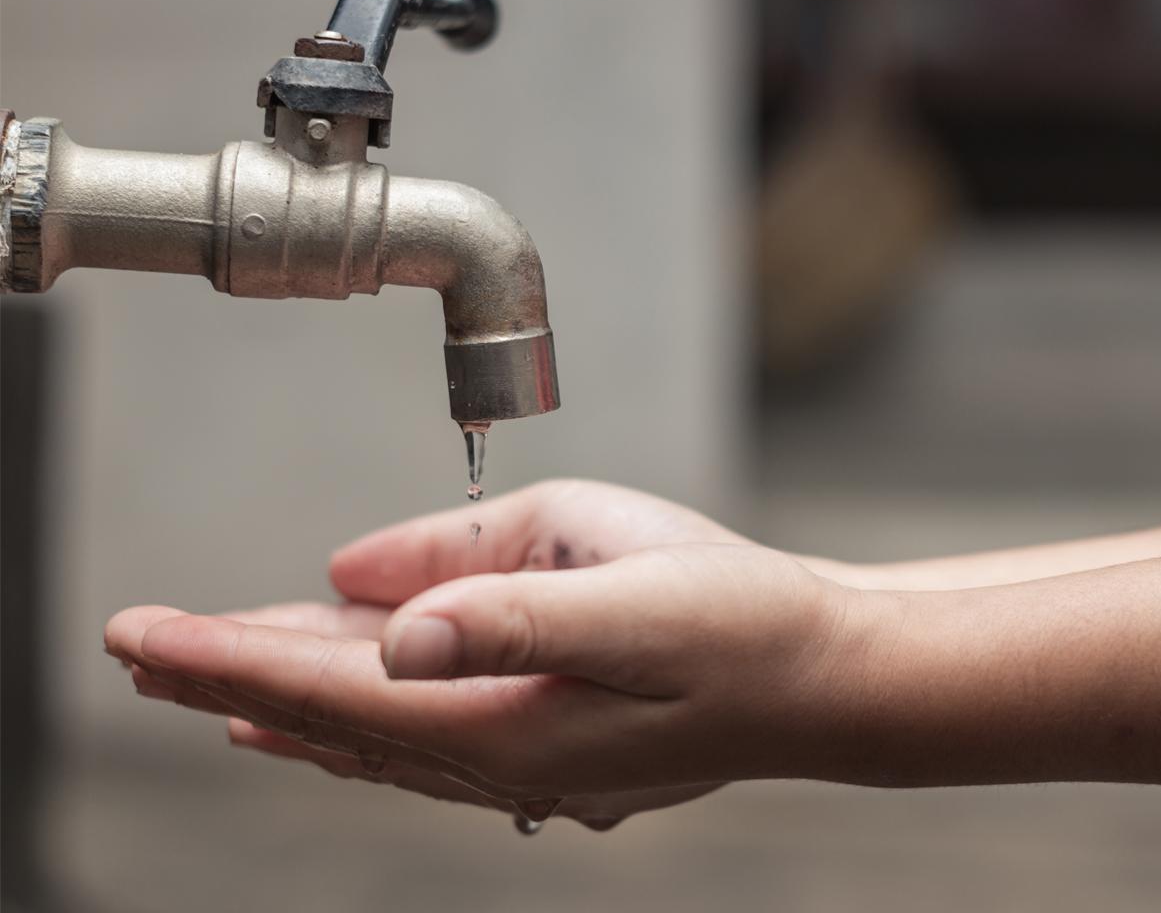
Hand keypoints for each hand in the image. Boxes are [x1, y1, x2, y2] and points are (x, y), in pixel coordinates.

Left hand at [107, 543, 869, 828]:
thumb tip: (378, 618)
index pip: (335, 690)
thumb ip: (505, 607)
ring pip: (370, 734)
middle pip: (334, 719)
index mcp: (511, 718)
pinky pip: (417, 737)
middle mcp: (503, 756)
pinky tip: (328, 716)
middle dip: (227, 680)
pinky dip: (352, 718)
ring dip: (280, 701)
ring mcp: (525, 760)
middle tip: (136, 648)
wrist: (827, 676)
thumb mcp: (637, 597)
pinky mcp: (547, 741)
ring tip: (201, 679)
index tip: (142, 634)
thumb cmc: (749, 627)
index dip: (229, 658)